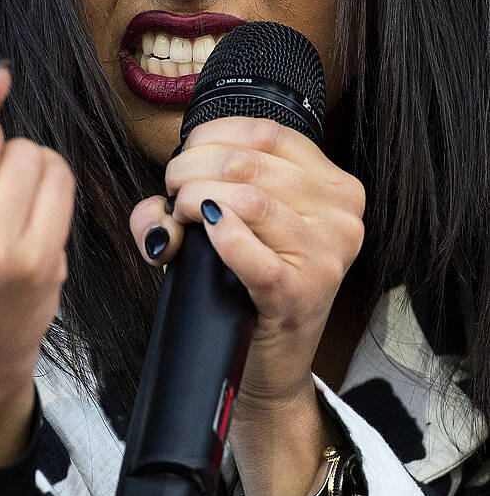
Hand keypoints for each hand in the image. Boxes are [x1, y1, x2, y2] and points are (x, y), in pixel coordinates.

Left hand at [130, 117, 363, 495]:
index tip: (186, 155)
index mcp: (335, 186)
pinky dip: (218, 236)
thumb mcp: (236, 224)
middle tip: (173, 191)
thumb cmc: (249, 283)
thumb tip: (154, 209)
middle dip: (191, 169)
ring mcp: (326, 255)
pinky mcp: (300, 293)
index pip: (268, 131)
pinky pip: (250, 250)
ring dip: (194, 198)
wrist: (269, 364)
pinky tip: (204, 233)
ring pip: (247, 198)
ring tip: (180, 214)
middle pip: (248, 162)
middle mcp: (340, 215)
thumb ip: (195, 194)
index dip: (211, 136)